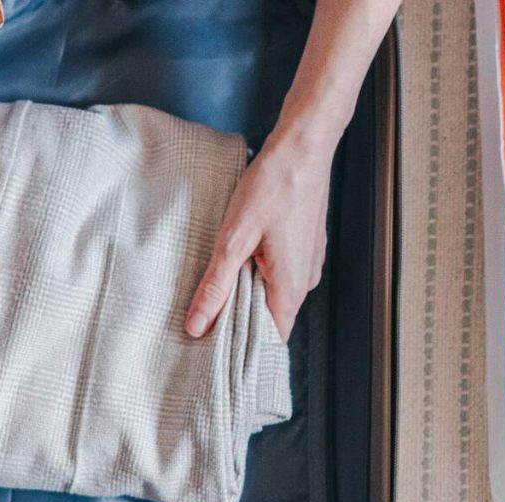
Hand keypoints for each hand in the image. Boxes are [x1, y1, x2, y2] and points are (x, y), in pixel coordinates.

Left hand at [184, 125, 337, 341]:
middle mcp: (305, 281)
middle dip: (238, 323)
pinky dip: (256, 276)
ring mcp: (307, 263)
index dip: (242, 349)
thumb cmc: (274, 185)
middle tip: (205, 323)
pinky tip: (237, 263)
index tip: (213, 352)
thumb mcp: (234, 238)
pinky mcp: (303, 248)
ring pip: (272, 296)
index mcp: (291, 287)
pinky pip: (279, 276)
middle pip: (269, 320)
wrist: (304, 146)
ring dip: (246, 296)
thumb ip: (216, 286)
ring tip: (217, 290)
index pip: (269, 340)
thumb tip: (197, 325)